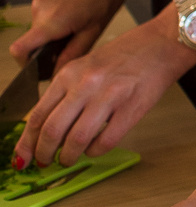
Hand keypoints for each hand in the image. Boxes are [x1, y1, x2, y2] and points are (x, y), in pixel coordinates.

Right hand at [11, 0, 132, 70]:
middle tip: (74, 46)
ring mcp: (40, 1)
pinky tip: (76, 18)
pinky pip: (43, 18)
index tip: (41, 70)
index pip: (19, 49)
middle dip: (47, 51)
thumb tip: (56, 74)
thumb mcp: (94, 29)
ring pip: (39, 31)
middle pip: (31, 42)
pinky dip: (55, 24)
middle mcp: (39, 10)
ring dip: (54, 36)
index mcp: (52, 21)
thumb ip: (72, 54)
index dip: (25, 65)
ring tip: (79, 28)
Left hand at [12, 14, 193, 168]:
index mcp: (70, 73)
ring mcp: (109, 97)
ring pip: (77, 140)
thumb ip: (66, 92)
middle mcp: (85, 84)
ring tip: (69, 159)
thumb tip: (48, 127)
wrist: (161, 44)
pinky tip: (95, 149)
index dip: (27, 142)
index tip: (23, 156)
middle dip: (44, 153)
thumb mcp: (86, 66)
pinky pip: (105, 142)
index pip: (38, 114)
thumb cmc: (126, 55)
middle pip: (52, 130)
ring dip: (69, 157)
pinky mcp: (131, 109)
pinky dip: (95, 151)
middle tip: (44, 162)